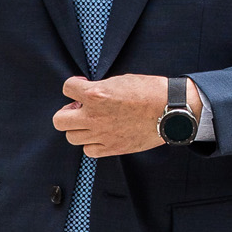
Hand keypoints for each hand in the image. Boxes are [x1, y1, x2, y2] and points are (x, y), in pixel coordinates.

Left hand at [53, 74, 201, 155]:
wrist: (171, 110)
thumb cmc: (150, 91)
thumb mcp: (120, 80)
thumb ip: (99, 88)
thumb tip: (87, 94)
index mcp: (96, 94)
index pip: (66, 88)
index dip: (74, 86)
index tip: (82, 87)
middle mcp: (94, 116)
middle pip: (59, 120)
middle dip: (68, 113)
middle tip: (81, 110)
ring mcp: (102, 134)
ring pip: (72, 137)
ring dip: (80, 129)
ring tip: (93, 123)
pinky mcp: (113, 148)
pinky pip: (89, 151)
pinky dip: (92, 144)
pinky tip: (102, 135)